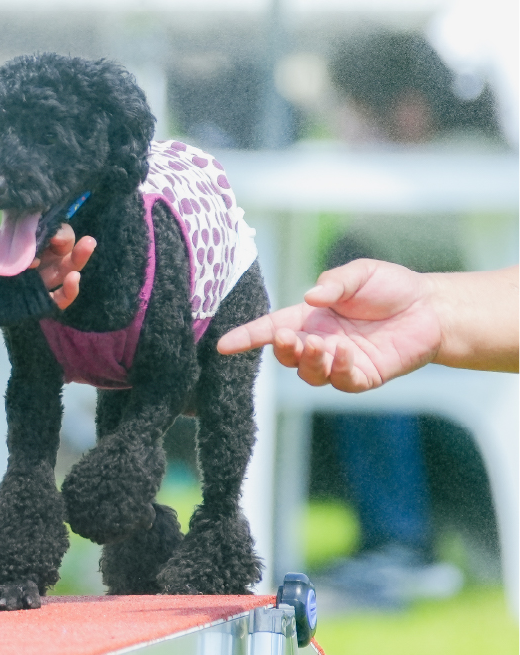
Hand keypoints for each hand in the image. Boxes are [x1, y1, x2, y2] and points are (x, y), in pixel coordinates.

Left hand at [0, 219, 95, 310]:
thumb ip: (4, 226)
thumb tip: (26, 224)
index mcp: (15, 248)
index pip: (46, 236)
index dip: (56, 227)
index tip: (55, 219)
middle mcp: (26, 267)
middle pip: (61, 254)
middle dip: (69, 241)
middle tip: (63, 236)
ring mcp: (29, 287)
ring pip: (64, 274)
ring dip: (78, 260)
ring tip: (87, 245)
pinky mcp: (29, 305)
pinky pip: (57, 302)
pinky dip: (70, 291)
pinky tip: (74, 277)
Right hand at [216, 259, 441, 391]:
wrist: (431, 308)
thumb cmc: (392, 287)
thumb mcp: (360, 273)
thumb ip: (335, 283)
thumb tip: (310, 298)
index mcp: (310, 318)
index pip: (269, 329)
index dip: (246, 337)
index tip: (223, 345)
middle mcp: (319, 342)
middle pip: (286, 356)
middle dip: (281, 350)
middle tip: (289, 339)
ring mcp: (340, 362)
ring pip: (310, 374)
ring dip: (309, 362)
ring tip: (321, 346)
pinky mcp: (363, 376)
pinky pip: (343, 381)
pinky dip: (340, 370)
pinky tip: (348, 352)